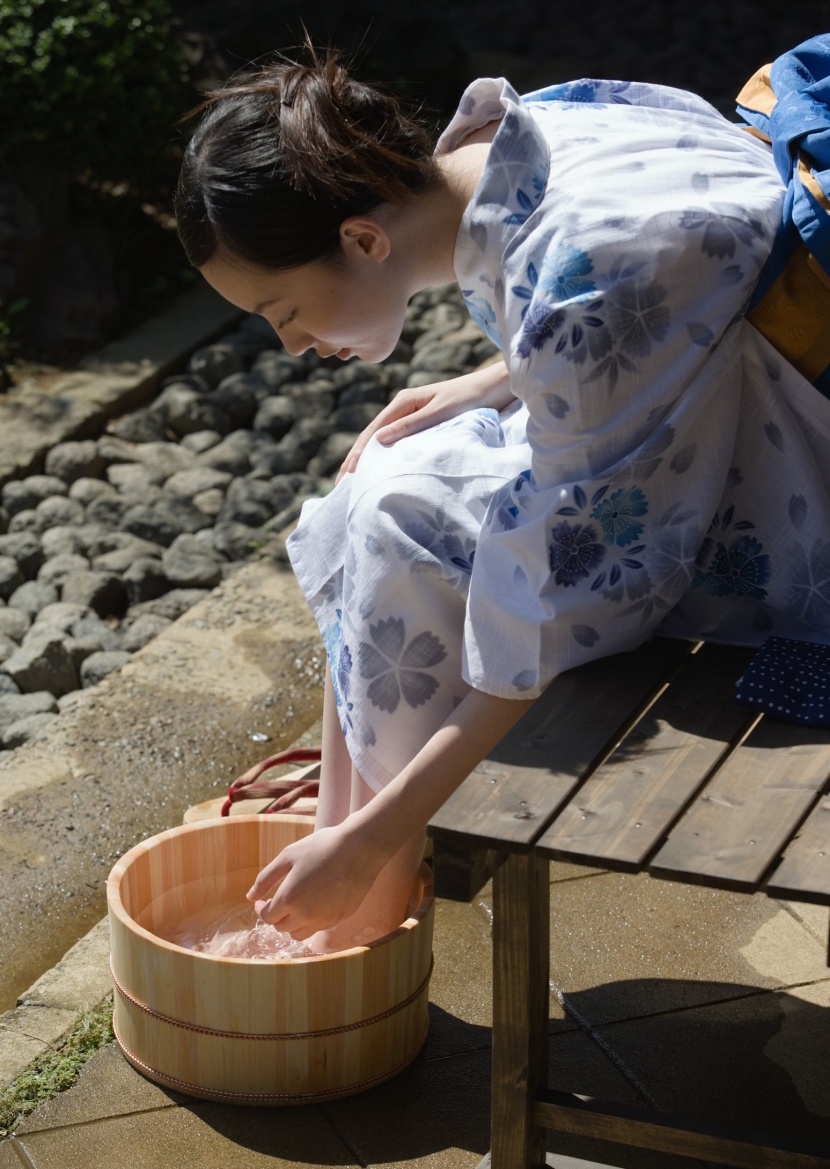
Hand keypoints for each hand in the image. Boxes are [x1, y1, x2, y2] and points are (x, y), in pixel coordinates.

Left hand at [246, 823, 385, 939]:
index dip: (262, 909)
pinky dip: (311, 921)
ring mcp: (324, 920)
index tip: (263, 900)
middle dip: (276, 916)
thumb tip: (250, 897)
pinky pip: (319, 928)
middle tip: (279, 900)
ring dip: (293, 924)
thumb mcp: (288, 856)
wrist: (360, 849)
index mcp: (289, 899)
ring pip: (299, 934)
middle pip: (282, 928)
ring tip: (296, 905)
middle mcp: (305, 915)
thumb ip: (265, 878)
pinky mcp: (340, 919)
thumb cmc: (322, 847)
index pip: (267, 916)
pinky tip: (316, 903)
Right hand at [335, 360, 511, 482]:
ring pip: (383, 440)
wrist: (492, 388)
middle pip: (373, 436)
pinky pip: (398, 442)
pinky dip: (386, 456)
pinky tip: (382, 470)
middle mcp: (403, 408)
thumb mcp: (440, 412)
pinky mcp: (423, 423)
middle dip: (356, 459)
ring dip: (369, 459)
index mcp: (403, 402)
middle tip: (342, 484)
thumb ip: (412, 425)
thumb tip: (379, 439)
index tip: (346, 475)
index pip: (372, 432)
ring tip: (356, 481)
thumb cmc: (469, 398)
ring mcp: (412, 416)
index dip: (357, 454)